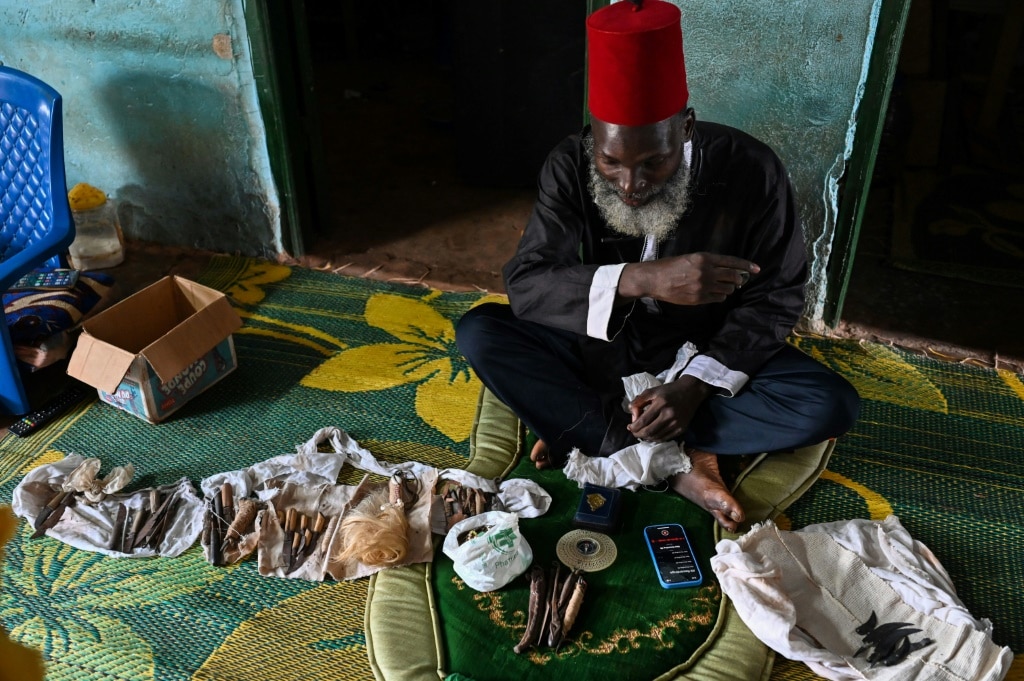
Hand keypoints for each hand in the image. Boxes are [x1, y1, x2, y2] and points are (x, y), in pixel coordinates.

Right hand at [619, 252, 758, 304]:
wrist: (654, 279)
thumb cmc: (670, 266)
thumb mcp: (690, 258)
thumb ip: (708, 263)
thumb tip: (727, 269)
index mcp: (704, 258)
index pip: (732, 262)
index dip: (746, 265)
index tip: (756, 269)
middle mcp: (706, 272)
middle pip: (733, 277)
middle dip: (739, 279)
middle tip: (739, 280)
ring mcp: (703, 286)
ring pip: (727, 289)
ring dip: (729, 289)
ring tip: (724, 287)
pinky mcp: (699, 298)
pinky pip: (718, 299)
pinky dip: (720, 297)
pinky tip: (716, 294)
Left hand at [627, 376, 711, 442]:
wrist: (691, 391)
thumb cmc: (669, 391)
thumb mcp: (652, 391)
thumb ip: (638, 401)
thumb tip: (632, 415)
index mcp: (661, 403)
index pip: (643, 421)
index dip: (634, 427)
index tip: (629, 427)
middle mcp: (669, 414)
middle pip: (649, 431)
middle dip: (638, 434)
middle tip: (634, 432)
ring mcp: (677, 423)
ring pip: (656, 437)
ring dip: (646, 437)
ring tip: (642, 433)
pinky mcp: (681, 429)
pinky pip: (665, 438)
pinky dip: (656, 438)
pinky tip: (652, 434)